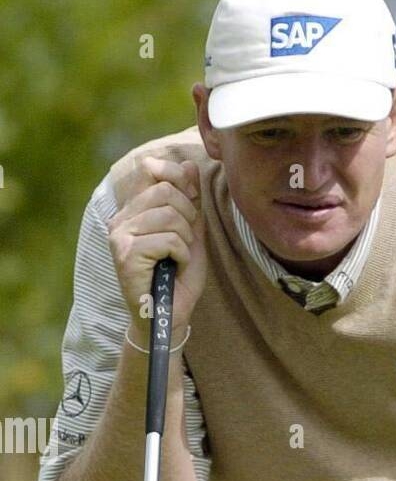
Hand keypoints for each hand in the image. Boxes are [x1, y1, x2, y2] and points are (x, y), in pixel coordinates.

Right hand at [107, 156, 206, 339]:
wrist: (168, 316)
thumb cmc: (178, 277)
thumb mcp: (190, 233)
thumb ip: (190, 200)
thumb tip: (190, 165)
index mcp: (132, 210)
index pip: (150, 168)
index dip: (177, 177)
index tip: (191, 200)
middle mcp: (120, 219)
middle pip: (165, 191)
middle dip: (187, 215)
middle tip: (186, 242)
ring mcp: (119, 236)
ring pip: (169, 215)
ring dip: (185, 239)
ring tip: (178, 257)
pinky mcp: (125, 255)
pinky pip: (168, 240)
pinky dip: (181, 255)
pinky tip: (173, 268)